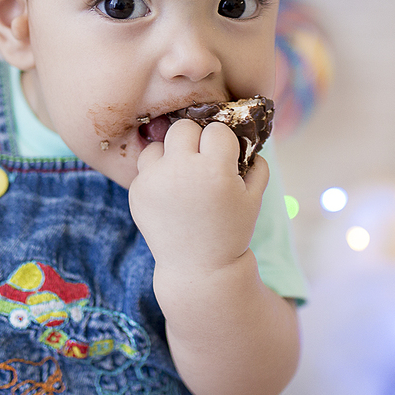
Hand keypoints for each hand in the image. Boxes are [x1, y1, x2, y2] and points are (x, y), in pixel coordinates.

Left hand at [128, 119, 268, 273]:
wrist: (198, 267)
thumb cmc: (231, 231)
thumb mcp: (254, 199)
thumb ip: (258, 165)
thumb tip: (250, 140)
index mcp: (214, 170)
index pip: (216, 130)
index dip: (223, 143)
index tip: (224, 158)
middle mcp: (181, 171)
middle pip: (183, 127)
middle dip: (195, 140)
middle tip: (201, 160)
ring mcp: (154, 181)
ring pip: (159, 143)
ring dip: (171, 153)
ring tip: (182, 175)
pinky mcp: (137, 191)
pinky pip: (146, 167)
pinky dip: (158, 174)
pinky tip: (170, 193)